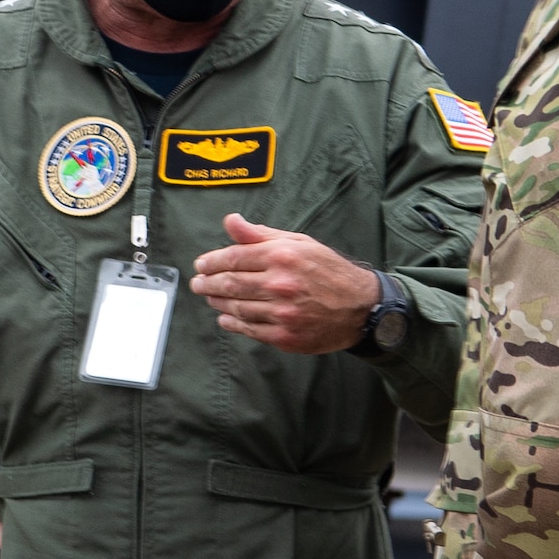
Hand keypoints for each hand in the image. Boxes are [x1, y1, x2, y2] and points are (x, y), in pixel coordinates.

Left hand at [189, 213, 379, 353]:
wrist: (360, 307)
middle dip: (207, 283)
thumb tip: (231, 221)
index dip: (212, 262)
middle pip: (230, 284)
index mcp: (282, 257)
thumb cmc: (328, 271)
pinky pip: (249, 329)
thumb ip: (261, 234)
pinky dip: (232, 323)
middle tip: (198, 283)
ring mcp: (282, 313)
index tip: (201, 265)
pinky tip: (226, 316)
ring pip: (237, 307)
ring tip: (210, 297)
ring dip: (217, 302)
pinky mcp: (285, 336)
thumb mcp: (299, 243)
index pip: (234, 257)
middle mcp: (280, 285)